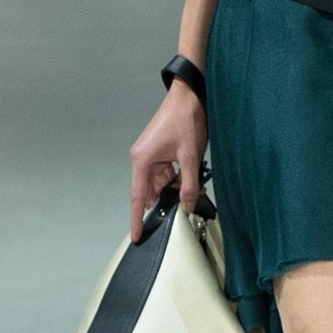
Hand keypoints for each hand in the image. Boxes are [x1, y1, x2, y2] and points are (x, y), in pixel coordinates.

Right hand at [129, 81, 207, 241]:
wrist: (189, 96)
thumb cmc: (185, 119)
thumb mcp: (190, 157)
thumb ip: (189, 185)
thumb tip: (187, 205)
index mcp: (142, 160)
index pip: (137, 197)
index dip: (136, 219)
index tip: (136, 236)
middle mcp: (142, 158)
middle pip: (151, 191)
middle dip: (168, 200)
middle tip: (186, 205)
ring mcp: (150, 155)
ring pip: (161, 183)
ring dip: (177, 188)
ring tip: (196, 187)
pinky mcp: (159, 152)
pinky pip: (166, 173)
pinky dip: (178, 178)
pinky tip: (192, 178)